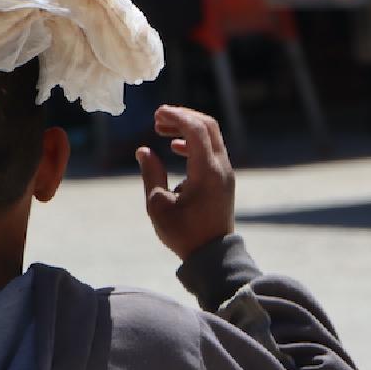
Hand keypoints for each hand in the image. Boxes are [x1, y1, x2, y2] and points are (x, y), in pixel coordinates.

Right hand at [135, 105, 236, 259]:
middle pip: (208, 125)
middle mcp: (221, 167)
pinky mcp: (224, 178)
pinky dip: (194, 141)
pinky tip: (175, 147)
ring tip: (162, 129)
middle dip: (182, 116)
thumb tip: (144, 150)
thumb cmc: (184, 233)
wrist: (212, 255)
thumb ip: (151, 174)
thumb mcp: (158, 206)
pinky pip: (212, 148)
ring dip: (188, 127)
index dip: (176, 116)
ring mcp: (225, 172)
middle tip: (158, 118)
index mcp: (207, 172)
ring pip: (211, 135)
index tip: (156, 114)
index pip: (196, 130)